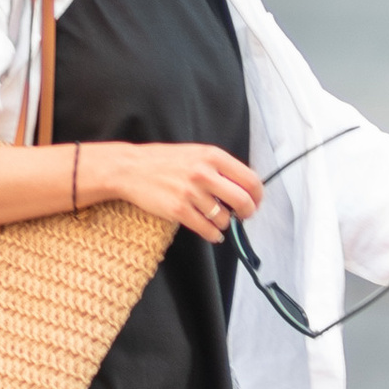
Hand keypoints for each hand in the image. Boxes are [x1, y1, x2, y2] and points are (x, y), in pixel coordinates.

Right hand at [92, 141, 264, 241]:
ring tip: (217, 220)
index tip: (255, 202)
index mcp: (212, 156)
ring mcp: (191, 192)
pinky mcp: (178, 210)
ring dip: (224, 223)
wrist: (131, 168)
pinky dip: (214, 235)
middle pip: (243, 201)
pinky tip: (212, 234)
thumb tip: (245, 186)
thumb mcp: (196, 153)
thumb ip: (220, 166)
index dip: (258, 195)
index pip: (250, 179)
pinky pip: (207, 230)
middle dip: (247, 213)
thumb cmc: (164, 161)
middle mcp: (204, 173)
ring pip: (224, 218)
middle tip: (243, 216)